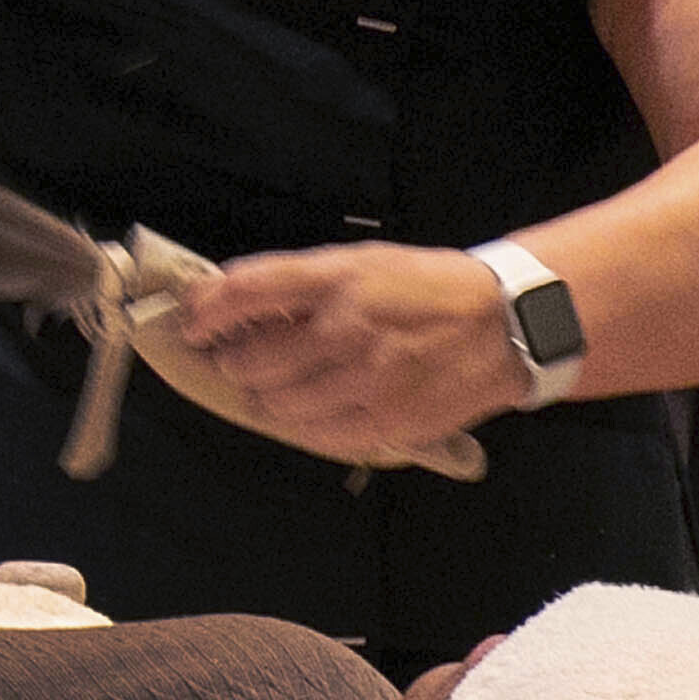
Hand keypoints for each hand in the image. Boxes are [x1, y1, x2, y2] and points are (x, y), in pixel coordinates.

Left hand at [173, 243, 529, 464]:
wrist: (504, 326)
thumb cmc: (429, 289)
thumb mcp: (366, 263)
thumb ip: (302, 282)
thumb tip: (234, 301)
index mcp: (337, 279)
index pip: (244, 292)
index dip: (205, 312)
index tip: (194, 325)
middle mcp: (345, 328)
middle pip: (250, 361)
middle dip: (239, 363)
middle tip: (248, 361)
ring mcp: (365, 380)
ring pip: (277, 405)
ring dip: (270, 398)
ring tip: (287, 387)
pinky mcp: (385, 422)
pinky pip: (317, 436)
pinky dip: (306, 424)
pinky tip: (320, 409)